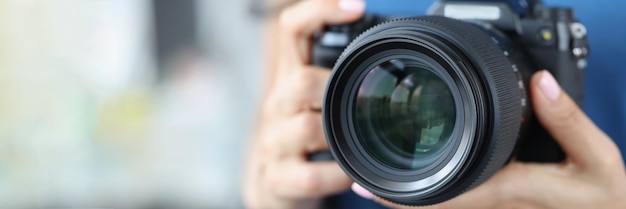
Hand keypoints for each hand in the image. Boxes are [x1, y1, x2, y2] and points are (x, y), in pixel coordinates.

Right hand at [243, 0, 364, 208]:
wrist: (275, 183)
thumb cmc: (307, 135)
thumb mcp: (319, 99)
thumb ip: (341, 75)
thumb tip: (390, 48)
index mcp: (291, 76)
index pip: (294, 30)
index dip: (321, 12)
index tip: (357, 6)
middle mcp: (278, 104)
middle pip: (300, 81)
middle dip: (335, 91)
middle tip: (359, 104)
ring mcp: (274, 141)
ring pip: (306, 127)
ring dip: (339, 137)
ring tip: (356, 143)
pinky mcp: (277, 177)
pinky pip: (311, 176)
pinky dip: (338, 176)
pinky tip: (348, 175)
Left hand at [352, 71, 625, 208]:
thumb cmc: (604, 197)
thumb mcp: (595, 156)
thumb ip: (567, 119)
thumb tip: (539, 83)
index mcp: (506, 191)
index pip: (441, 198)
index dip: (400, 196)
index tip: (367, 184)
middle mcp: (493, 208)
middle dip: (393, 198)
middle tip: (358, 180)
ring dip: (410, 200)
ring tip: (375, 183)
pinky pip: (458, 208)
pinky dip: (432, 200)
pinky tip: (420, 187)